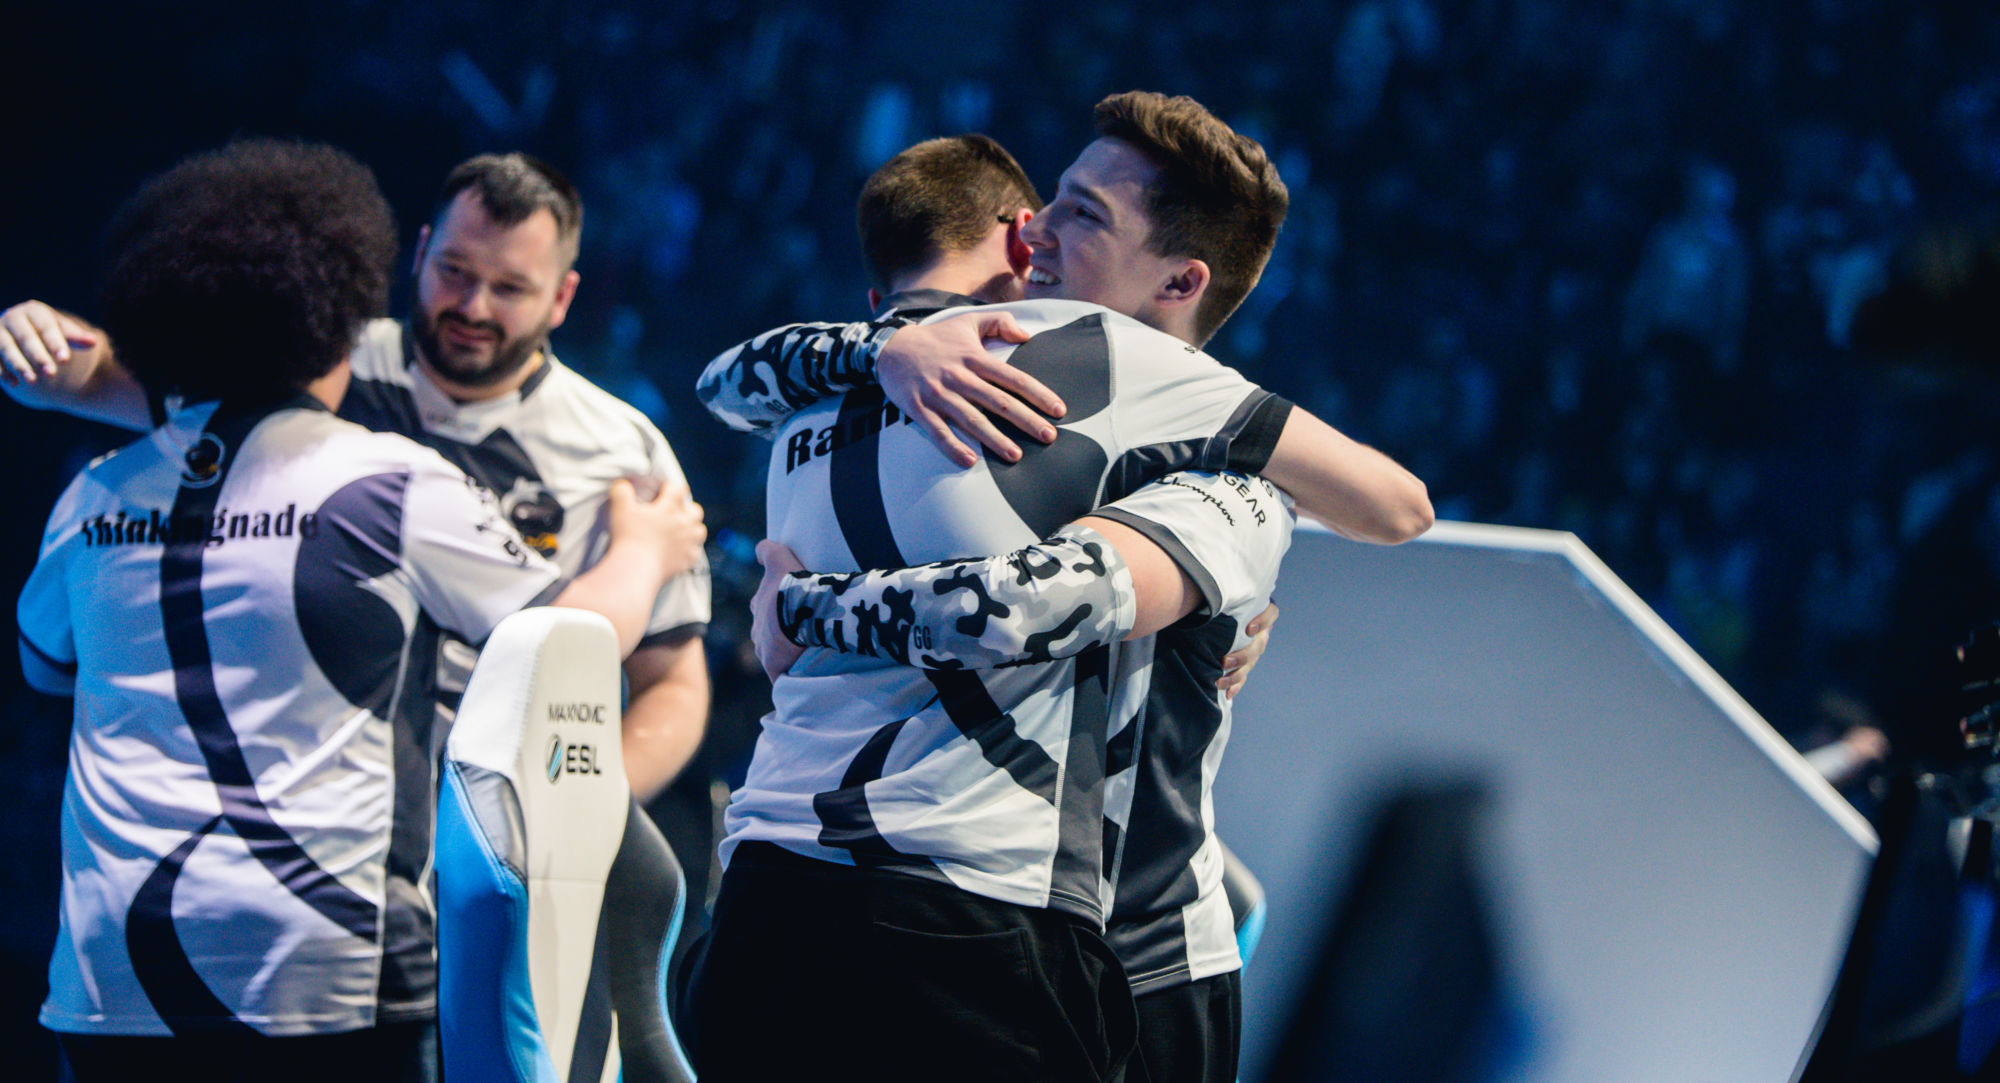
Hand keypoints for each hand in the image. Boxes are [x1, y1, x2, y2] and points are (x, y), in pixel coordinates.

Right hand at [0, 300, 99, 386]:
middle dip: (38, 356)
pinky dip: (2, 371)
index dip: (55, 343)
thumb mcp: (62, 332)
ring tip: (33, 380)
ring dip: (19, 365)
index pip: (47, 327)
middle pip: (26, 337)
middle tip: (52, 373)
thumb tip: (93, 341)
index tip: (65, 360)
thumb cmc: (46, 331)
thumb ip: (75, 337)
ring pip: (6, 347)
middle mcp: (13, 317)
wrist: (19, 330)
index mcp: (34, 311)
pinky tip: (14, 384)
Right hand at [605, 477, 706, 582]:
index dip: (669, 488)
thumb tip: (623, 484)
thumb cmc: (629, 537)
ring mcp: (688, 542)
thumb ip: (622, 491)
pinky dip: (689, 550)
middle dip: (686, 509)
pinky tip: (679, 552)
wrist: (636, 568)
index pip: (677, 490)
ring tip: (680, 532)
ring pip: (700, 531)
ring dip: (692, 529)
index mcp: (670, 508)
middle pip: (695, 510)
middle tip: (673, 513)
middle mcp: (684, 523)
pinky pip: (695, 552)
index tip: (662, 491)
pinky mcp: (688, 560)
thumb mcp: (620, 509)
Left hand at [751, 539, 805, 681]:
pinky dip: (788, 674)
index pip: (763, 608)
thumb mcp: (779, 559)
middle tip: (800, 632)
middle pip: (766, 633)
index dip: (776, 609)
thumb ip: (768, 551)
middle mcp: (756, 630)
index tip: (790, 610)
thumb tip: (760, 547)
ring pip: (772, 653)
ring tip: (805, 652)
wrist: (800, 612)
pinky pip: (780, 674)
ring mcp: (764, 650)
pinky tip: (800, 674)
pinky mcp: (774, 667)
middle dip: (778, 633)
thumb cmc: (790, 586)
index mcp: (758, 606)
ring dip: (784, 653)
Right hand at [878, 311, 1065, 467]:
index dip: (1038, 394)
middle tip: (1048, 437)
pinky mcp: (919, 408)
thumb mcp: (967, 321)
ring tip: (1015, 455)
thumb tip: (1026, 334)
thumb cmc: (935, 338)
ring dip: (994, 439)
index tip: (1058, 410)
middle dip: (1026, 420)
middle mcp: (959, 376)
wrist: (890, 347)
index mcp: (974, 357)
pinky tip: (970, 460)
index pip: (1012, 377)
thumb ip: (999, 322)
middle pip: (998, 401)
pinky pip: (938, 431)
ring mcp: (939, 394)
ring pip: (971, 419)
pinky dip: (953, 446)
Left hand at [1218, 602, 1279, 699]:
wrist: (1218, 615)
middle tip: (1224, 662)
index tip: (1248, 629)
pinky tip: (1227, 694)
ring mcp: (1254, 648)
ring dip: (1236, 675)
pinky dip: (1235, 686)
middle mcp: (1260, 632)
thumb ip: (1219, 599)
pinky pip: (1244, 676)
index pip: (1271, 613)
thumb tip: (1196, 599)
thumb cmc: (1219, 602)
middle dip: (1242, 656)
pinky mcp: (1245, 662)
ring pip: (1250, 664)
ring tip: (1220, 682)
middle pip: (1258, 646)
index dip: (1263, 622)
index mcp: (1259, 612)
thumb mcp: (1223, 599)